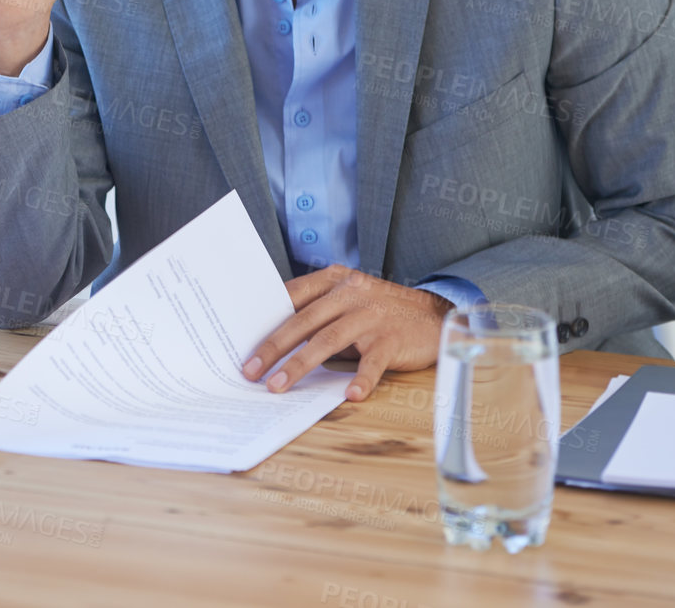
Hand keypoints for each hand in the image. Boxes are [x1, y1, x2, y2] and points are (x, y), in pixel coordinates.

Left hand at [240, 265, 451, 401]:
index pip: (291, 296)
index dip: (265, 318)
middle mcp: (351, 293)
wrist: (435, 315)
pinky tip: (349, 395)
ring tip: (278, 387)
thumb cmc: (381, 311)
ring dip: (300, 365)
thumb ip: (318, 311)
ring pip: (328, 340)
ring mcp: (372, 315)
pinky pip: (373, 361)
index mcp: (335, 280)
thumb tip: (275, 338)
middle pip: (303, 321)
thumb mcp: (348, 299)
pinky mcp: (393, 339)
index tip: (240, 340)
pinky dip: (361, 378)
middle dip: (273, 347)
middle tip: (250, 370)